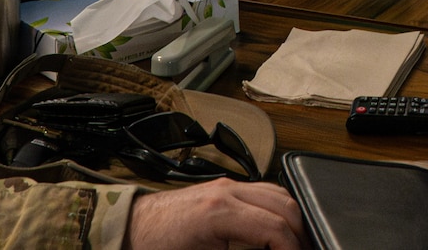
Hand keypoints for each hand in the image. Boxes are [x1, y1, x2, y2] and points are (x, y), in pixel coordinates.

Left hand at [125, 179, 305, 249]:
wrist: (128, 230)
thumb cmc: (155, 248)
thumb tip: (270, 249)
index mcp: (220, 211)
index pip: (277, 228)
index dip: (294, 249)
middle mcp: (226, 190)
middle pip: (284, 206)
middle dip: (299, 235)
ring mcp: (225, 185)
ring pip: (277, 194)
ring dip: (291, 219)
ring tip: (294, 245)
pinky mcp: (222, 188)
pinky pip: (262, 191)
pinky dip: (276, 209)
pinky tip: (276, 230)